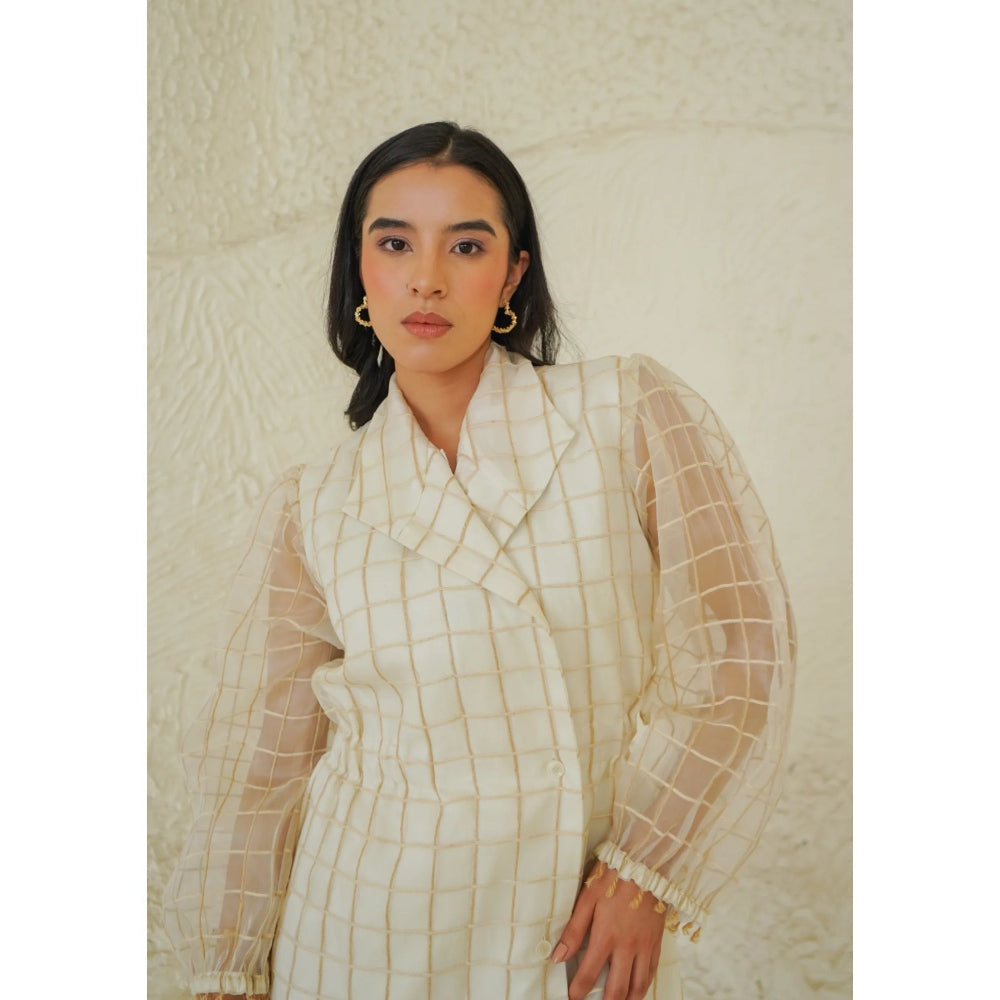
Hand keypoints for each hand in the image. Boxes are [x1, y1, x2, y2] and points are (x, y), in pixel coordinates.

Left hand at [552, 862, 669, 999]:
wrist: (646, 863)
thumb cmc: (613, 876)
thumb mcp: (588, 898)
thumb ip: (573, 930)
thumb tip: (558, 956)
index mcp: (606, 936)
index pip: (588, 975)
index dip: (578, 991)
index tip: (572, 997)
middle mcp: (627, 947)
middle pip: (616, 989)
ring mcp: (644, 946)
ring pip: (638, 986)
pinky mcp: (657, 941)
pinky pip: (652, 972)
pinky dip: (644, 986)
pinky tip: (637, 989)